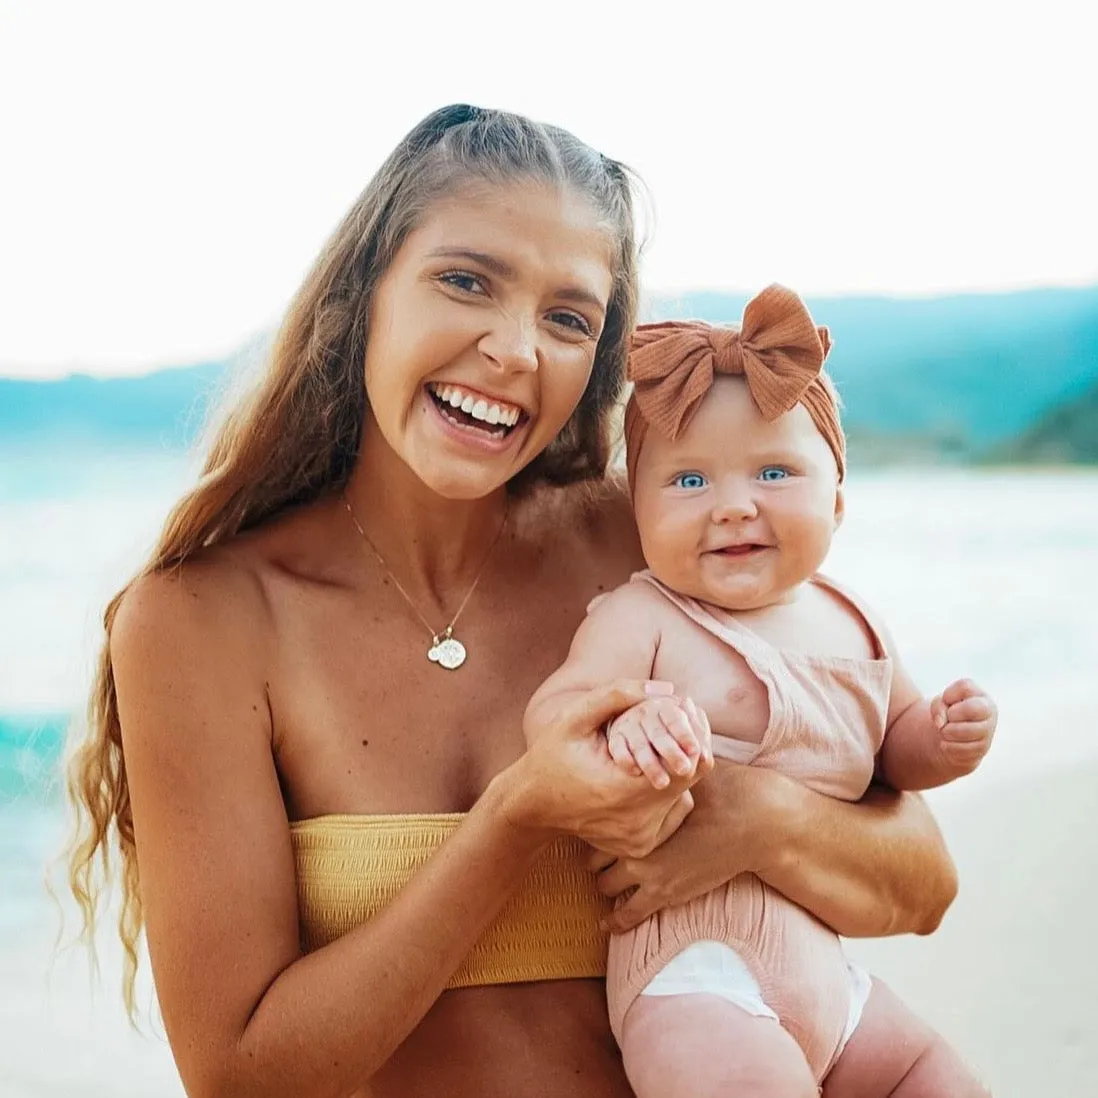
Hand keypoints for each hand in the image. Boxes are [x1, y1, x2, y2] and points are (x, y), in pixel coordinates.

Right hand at [508, 680, 712, 858]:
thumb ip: (617, 695)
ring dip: (676, 768)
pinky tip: (648, 772)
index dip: (693, 732)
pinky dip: (665, 791)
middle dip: (688, 747)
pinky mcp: (638, 845)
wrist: (531, 805)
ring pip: (683, 797)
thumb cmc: (551, 755)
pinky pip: (669, 815)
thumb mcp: (575, 717)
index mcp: (626, 790)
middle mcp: (638, 821)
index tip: (684, 711)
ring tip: (661, 744)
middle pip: (690, 779)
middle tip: (678, 724)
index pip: (690, 762)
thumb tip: (667, 689)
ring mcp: (639, 839)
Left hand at [589, 763, 791, 931]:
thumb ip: (661, 763)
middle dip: (594, 851)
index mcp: (637, 811)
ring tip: (605, 876)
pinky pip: (628, 915)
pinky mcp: (665, 895)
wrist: (754, 824)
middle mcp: (636, 842)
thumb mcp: (685, 771)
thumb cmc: (722, 790)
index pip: (600, 819)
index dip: (596, 820)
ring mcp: (648, 872)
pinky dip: (615, 921)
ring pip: (605, 884)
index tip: (595, 818)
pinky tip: (605, 925)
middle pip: (594, 853)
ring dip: (604, 881)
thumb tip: (643, 743)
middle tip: (596, 847)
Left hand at [930, 678, 996, 773]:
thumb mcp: (940, 703)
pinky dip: (947, 745)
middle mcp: (989, 710)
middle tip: (947, 718)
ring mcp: (988, 730)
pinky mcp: (982, 748)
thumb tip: (941, 724)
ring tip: (945, 731)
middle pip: (971, 709)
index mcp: (979, 694)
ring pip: (965, 731)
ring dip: (946, 732)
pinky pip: (961, 748)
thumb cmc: (948, 713)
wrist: (952, 736)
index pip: (964, 687)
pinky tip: (948, 742)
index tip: (946, 701)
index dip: (948, 694)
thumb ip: (938, 706)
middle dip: (951, 715)